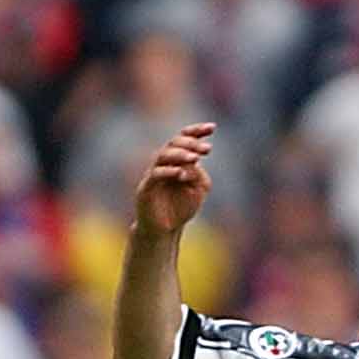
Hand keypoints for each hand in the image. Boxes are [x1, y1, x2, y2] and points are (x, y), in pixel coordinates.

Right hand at [133, 122, 215, 236]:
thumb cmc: (180, 208)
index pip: (184, 139)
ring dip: (180, 155)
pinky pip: (156, 174)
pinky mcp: (146, 188)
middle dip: (191, 143)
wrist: (165, 230)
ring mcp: (153, 174)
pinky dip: (169, 172)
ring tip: (195, 158)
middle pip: (173, 144)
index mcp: (176, 161)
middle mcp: (163, 163)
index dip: (196, 131)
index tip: (212, 127)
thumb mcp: (198, 190)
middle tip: (206, 149)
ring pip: (163, 156)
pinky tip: (182, 173)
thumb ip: (199, 175)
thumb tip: (194, 164)